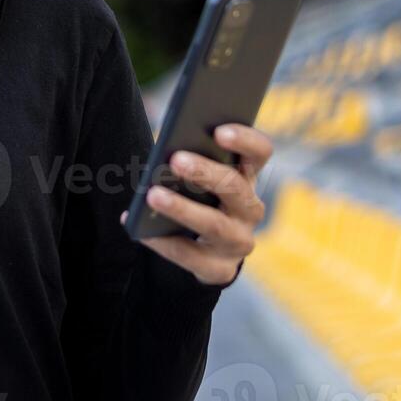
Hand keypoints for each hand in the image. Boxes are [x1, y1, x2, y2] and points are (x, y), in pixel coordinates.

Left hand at [119, 123, 270, 285]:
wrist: (205, 253)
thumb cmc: (197, 199)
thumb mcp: (199, 179)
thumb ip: (190, 161)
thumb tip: (164, 155)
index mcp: (247, 176)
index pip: (260, 152)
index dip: (245, 140)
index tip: (219, 131)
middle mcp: (250, 209)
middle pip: (236, 187)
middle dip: (206, 173)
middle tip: (175, 159)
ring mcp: (239, 241)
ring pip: (215, 225)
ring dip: (183, 209)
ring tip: (153, 195)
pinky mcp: (221, 269)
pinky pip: (191, 256)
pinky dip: (163, 243)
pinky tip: (141, 230)